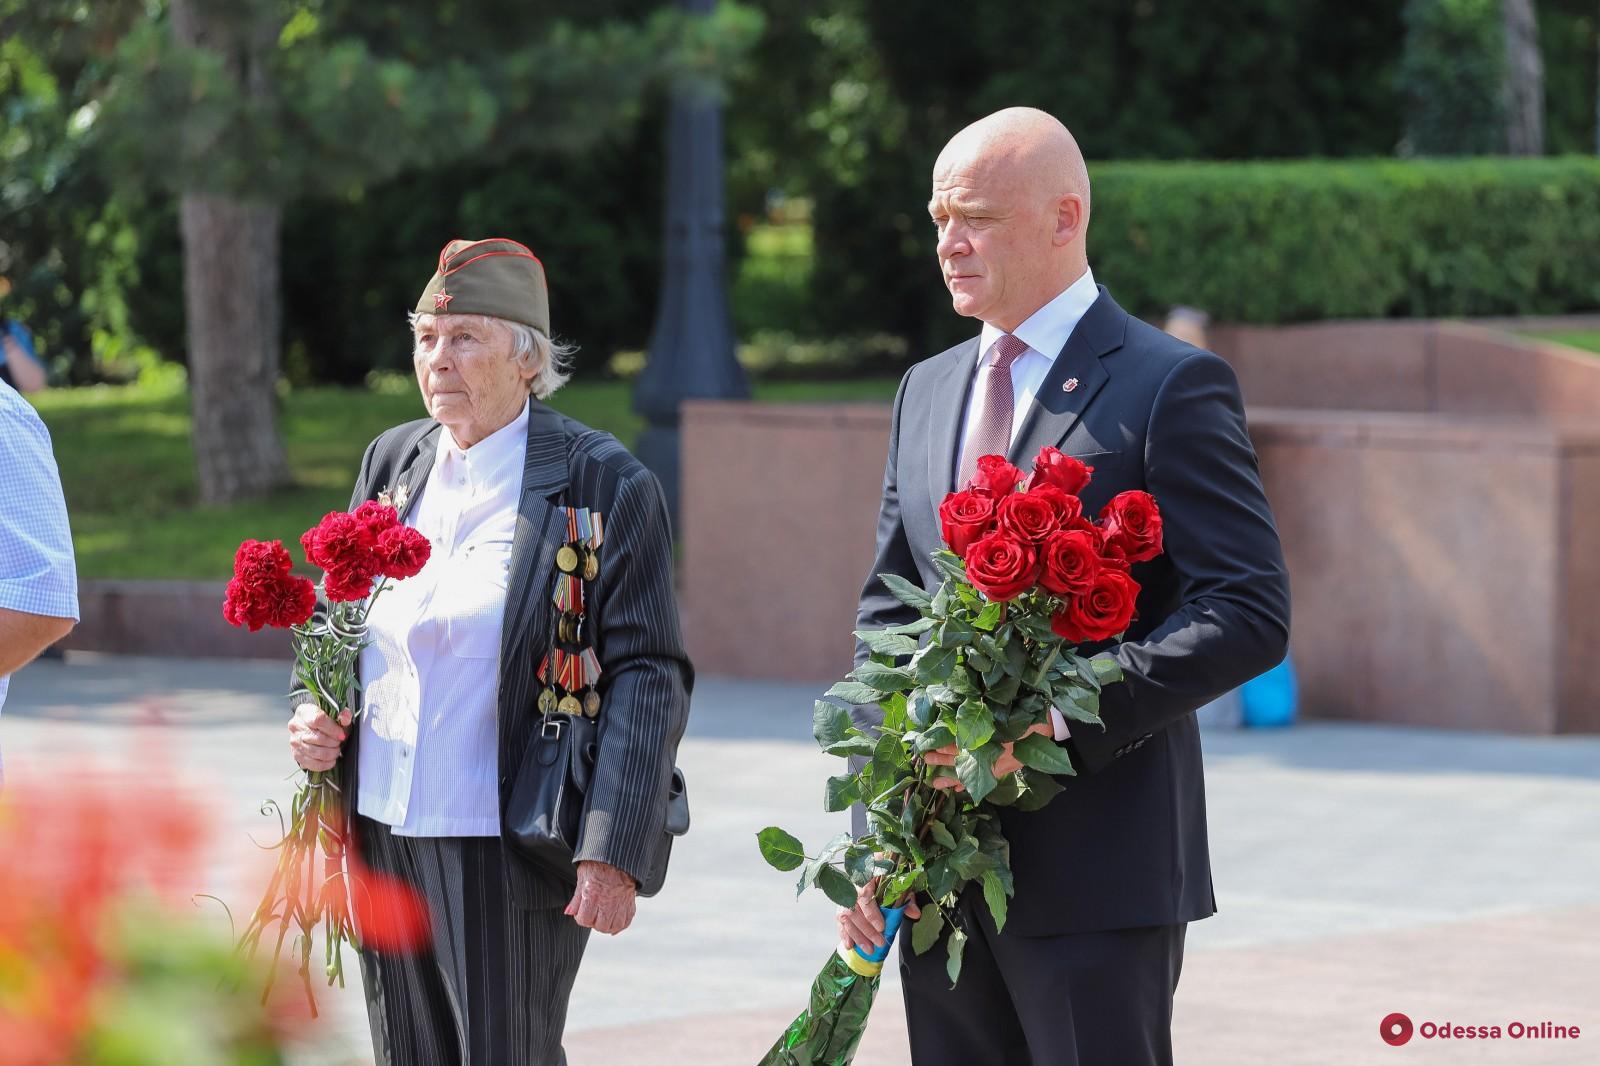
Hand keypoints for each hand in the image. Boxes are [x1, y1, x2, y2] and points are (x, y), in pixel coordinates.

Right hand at [288, 703, 350, 771]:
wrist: (315, 728)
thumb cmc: (325, 721)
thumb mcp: (336, 714)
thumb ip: (343, 715)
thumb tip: (345, 717)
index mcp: (304, 712)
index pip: (318, 720)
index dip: (332, 729)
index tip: (342, 735)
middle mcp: (296, 726)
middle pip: (317, 738)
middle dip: (333, 743)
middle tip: (339, 742)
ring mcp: (294, 741)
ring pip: (314, 752)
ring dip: (330, 754)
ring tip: (336, 750)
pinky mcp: (296, 754)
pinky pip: (311, 763)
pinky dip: (324, 764)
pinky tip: (331, 760)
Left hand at [564, 861, 636, 934]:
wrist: (617, 856)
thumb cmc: (597, 864)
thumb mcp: (582, 877)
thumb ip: (576, 898)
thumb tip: (568, 912)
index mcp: (592, 895)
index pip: (584, 920)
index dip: (581, 917)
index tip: (583, 912)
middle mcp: (606, 901)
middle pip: (599, 926)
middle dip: (594, 922)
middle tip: (593, 914)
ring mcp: (619, 903)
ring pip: (612, 926)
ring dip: (607, 925)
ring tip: (603, 918)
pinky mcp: (629, 902)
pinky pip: (625, 922)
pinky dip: (620, 924)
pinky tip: (614, 920)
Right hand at [837, 876, 919, 954]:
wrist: (874, 869)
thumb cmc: (886, 878)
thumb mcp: (899, 885)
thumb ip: (906, 899)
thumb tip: (915, 914)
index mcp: (866, 878)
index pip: (865, 896)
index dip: (872, 913)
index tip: (881, 927)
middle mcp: (852, 888)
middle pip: (855, 911)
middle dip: (867, 930)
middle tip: (880, 943)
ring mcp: (845, 899)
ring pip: (847, 919)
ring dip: (857, 936)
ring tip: (869, 950)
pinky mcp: (841, 908)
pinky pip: (840, 922)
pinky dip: (844, 935)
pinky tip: (850, 946)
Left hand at [922, 722, 1052, 789]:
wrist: (1047, 729)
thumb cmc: (1025, 719)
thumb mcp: (1005, 718)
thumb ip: (985, 721)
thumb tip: (965, 720)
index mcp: (987, 740)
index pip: (961, 745)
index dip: (945, 746)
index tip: (930, 745)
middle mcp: (988, 754)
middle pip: (960, 758)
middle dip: (942, 759)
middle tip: (925, 758)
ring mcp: (995, 763)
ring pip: (968, 772)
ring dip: (951, 777)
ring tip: (935, 782)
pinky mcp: (1001, 769)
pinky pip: (982, 780)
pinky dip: (969, 784)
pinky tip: (958, 789)